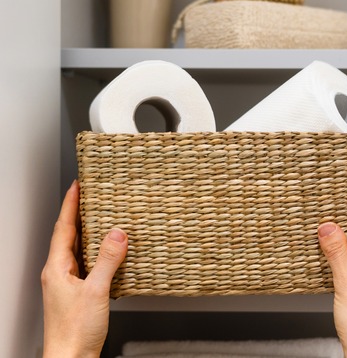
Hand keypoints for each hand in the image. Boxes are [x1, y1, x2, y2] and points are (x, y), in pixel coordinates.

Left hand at [41, 180, 127, 357]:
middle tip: (91, 196)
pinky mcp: (78, 294)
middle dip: (79, 214)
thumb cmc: (75, 332)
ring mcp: (67, 284)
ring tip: (102, 218)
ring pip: (78, 251)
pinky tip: (110, 254)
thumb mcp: (96, 291)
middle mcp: (59, 274)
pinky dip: (97, 253)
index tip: (77, 186)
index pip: (63, 228)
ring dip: (89, 233)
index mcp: (57, 269)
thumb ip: (108, 261)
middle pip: (68, 236)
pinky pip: (87, 265)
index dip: (70, 205)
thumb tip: (117, 234)